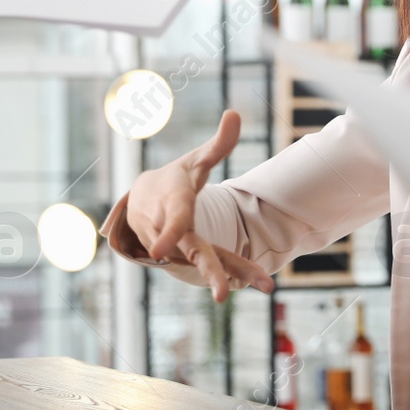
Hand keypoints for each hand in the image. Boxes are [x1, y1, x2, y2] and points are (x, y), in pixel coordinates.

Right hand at [99, 110, 274, 301]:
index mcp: (174, 206)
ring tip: (267, 286)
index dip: (168, 235)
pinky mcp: (183, 259)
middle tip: (221, 296)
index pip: (172, 221)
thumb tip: (235, 113)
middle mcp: (172, 232)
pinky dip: (233, 273)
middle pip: (191, 253)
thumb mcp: (196, 160)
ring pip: (206, 263)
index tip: (161, 251)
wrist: (143, 202)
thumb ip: (218, 144)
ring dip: (231, 276)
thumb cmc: (175, 179)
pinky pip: (211, 265)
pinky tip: (258, 281)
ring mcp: (176, 250)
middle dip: (209, 273)